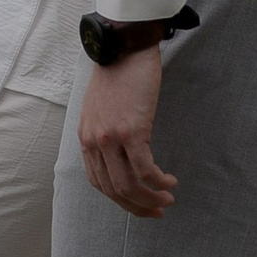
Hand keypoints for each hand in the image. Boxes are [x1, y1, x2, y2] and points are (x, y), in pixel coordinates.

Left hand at [79, 45, 176, 216]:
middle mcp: (94, 142)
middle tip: (158, 210)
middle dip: (137, 206)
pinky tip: (170, 181)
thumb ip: (106, 131)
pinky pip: (145, 169)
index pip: (99, 182)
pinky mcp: (131, 130)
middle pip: (113, 189)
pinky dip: (158, 181)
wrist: (124, 45)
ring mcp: (111, 138)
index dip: (120, 199)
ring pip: (129, 184)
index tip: (139, 204)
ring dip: (150, 198)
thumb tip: (123, 153)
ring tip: (168, 199)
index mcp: (86, 138)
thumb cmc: (118, 73)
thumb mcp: (101, 107)